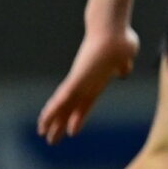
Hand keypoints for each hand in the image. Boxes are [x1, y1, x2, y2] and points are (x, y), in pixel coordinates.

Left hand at [39, 23, 140, 142]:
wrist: (114, 29)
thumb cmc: (121, 39)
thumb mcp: (125, 58)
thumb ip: (123, 66)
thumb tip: (123, 71)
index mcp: (97, 81)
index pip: (85, 103)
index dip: (78, 118)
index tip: (71, 131)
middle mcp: (85, 82)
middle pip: (70, 107)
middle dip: (61, 124)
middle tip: (50, 140)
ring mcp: (79, 80)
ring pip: (63, 105)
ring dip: (52, 120)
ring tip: (42, 133)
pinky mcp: (76, 77)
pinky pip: (62, 98)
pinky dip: (53, 110)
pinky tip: (44, 120)